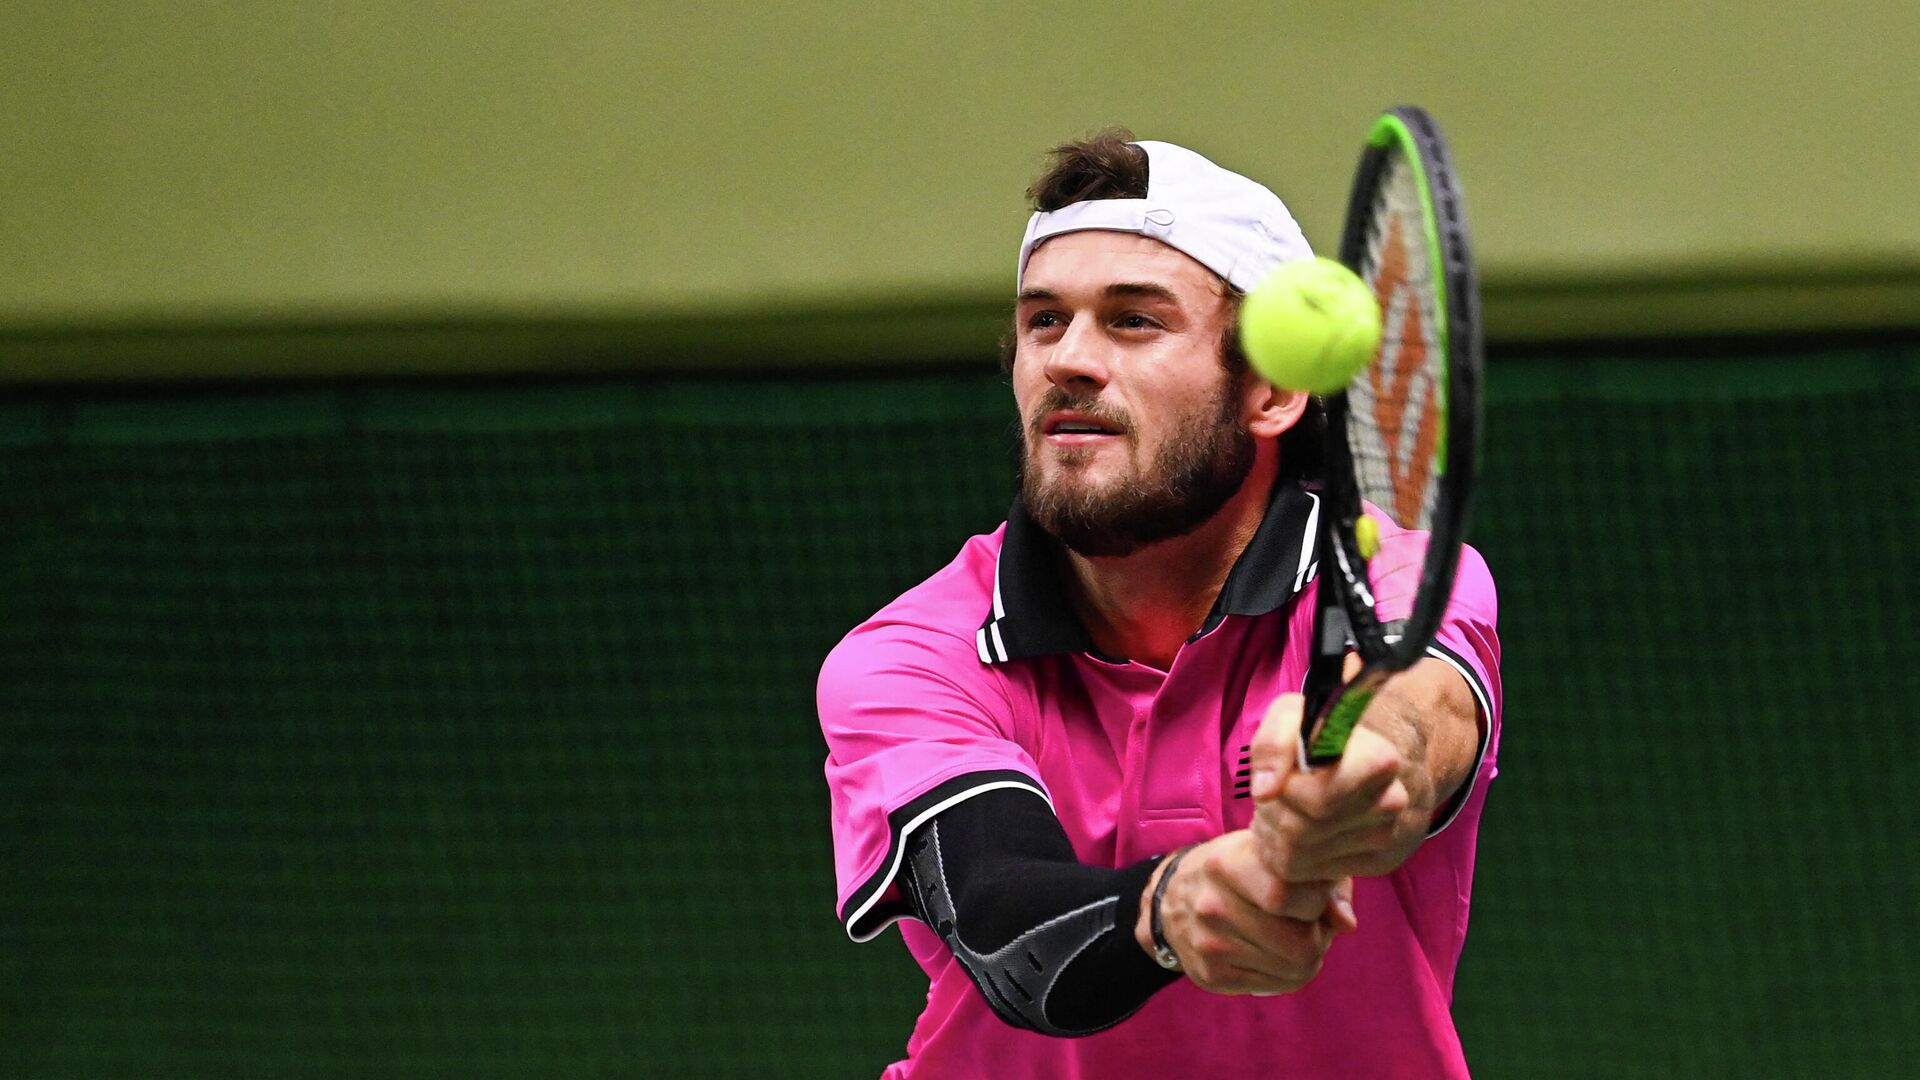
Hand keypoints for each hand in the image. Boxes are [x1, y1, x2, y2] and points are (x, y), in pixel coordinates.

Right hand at [1135, 831, 1356, 995]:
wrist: (1173, 896)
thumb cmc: (1241, 868)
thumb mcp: (1276, 857)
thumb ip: (1323, 881)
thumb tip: (1347, 923)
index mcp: (1227, 864)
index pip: (1289, 897)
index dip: (1315, 901)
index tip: (1310, 894)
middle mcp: (1211, 906)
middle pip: (1300, 946)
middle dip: (1318, 937)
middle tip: (1309, 924)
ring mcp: (1208, 945)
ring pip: (1293, 971)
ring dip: (1306, 957)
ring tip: (1292, 936)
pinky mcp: (1209, 976)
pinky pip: (1276, 987)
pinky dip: (1287, 973)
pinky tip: (1275, 953)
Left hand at [1247, 692, 1425, 881]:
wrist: (1363, 759)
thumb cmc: (1319, 736)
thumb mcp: (1290, 718)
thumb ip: (1272, 743)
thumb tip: (1265, 791)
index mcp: (1378, 761)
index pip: (1318, 799)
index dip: (1285, 791)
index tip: (1280, 777)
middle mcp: (1391, 802)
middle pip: (1301, 831)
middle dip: (1273, 814)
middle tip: (1274, 796)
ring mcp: (1386, 837)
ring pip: (1298, 856)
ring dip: (1276, 834)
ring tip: (1285, 810)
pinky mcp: (1376, 863)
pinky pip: (1306, 874)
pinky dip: (1289, 855)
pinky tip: (1298, 830)